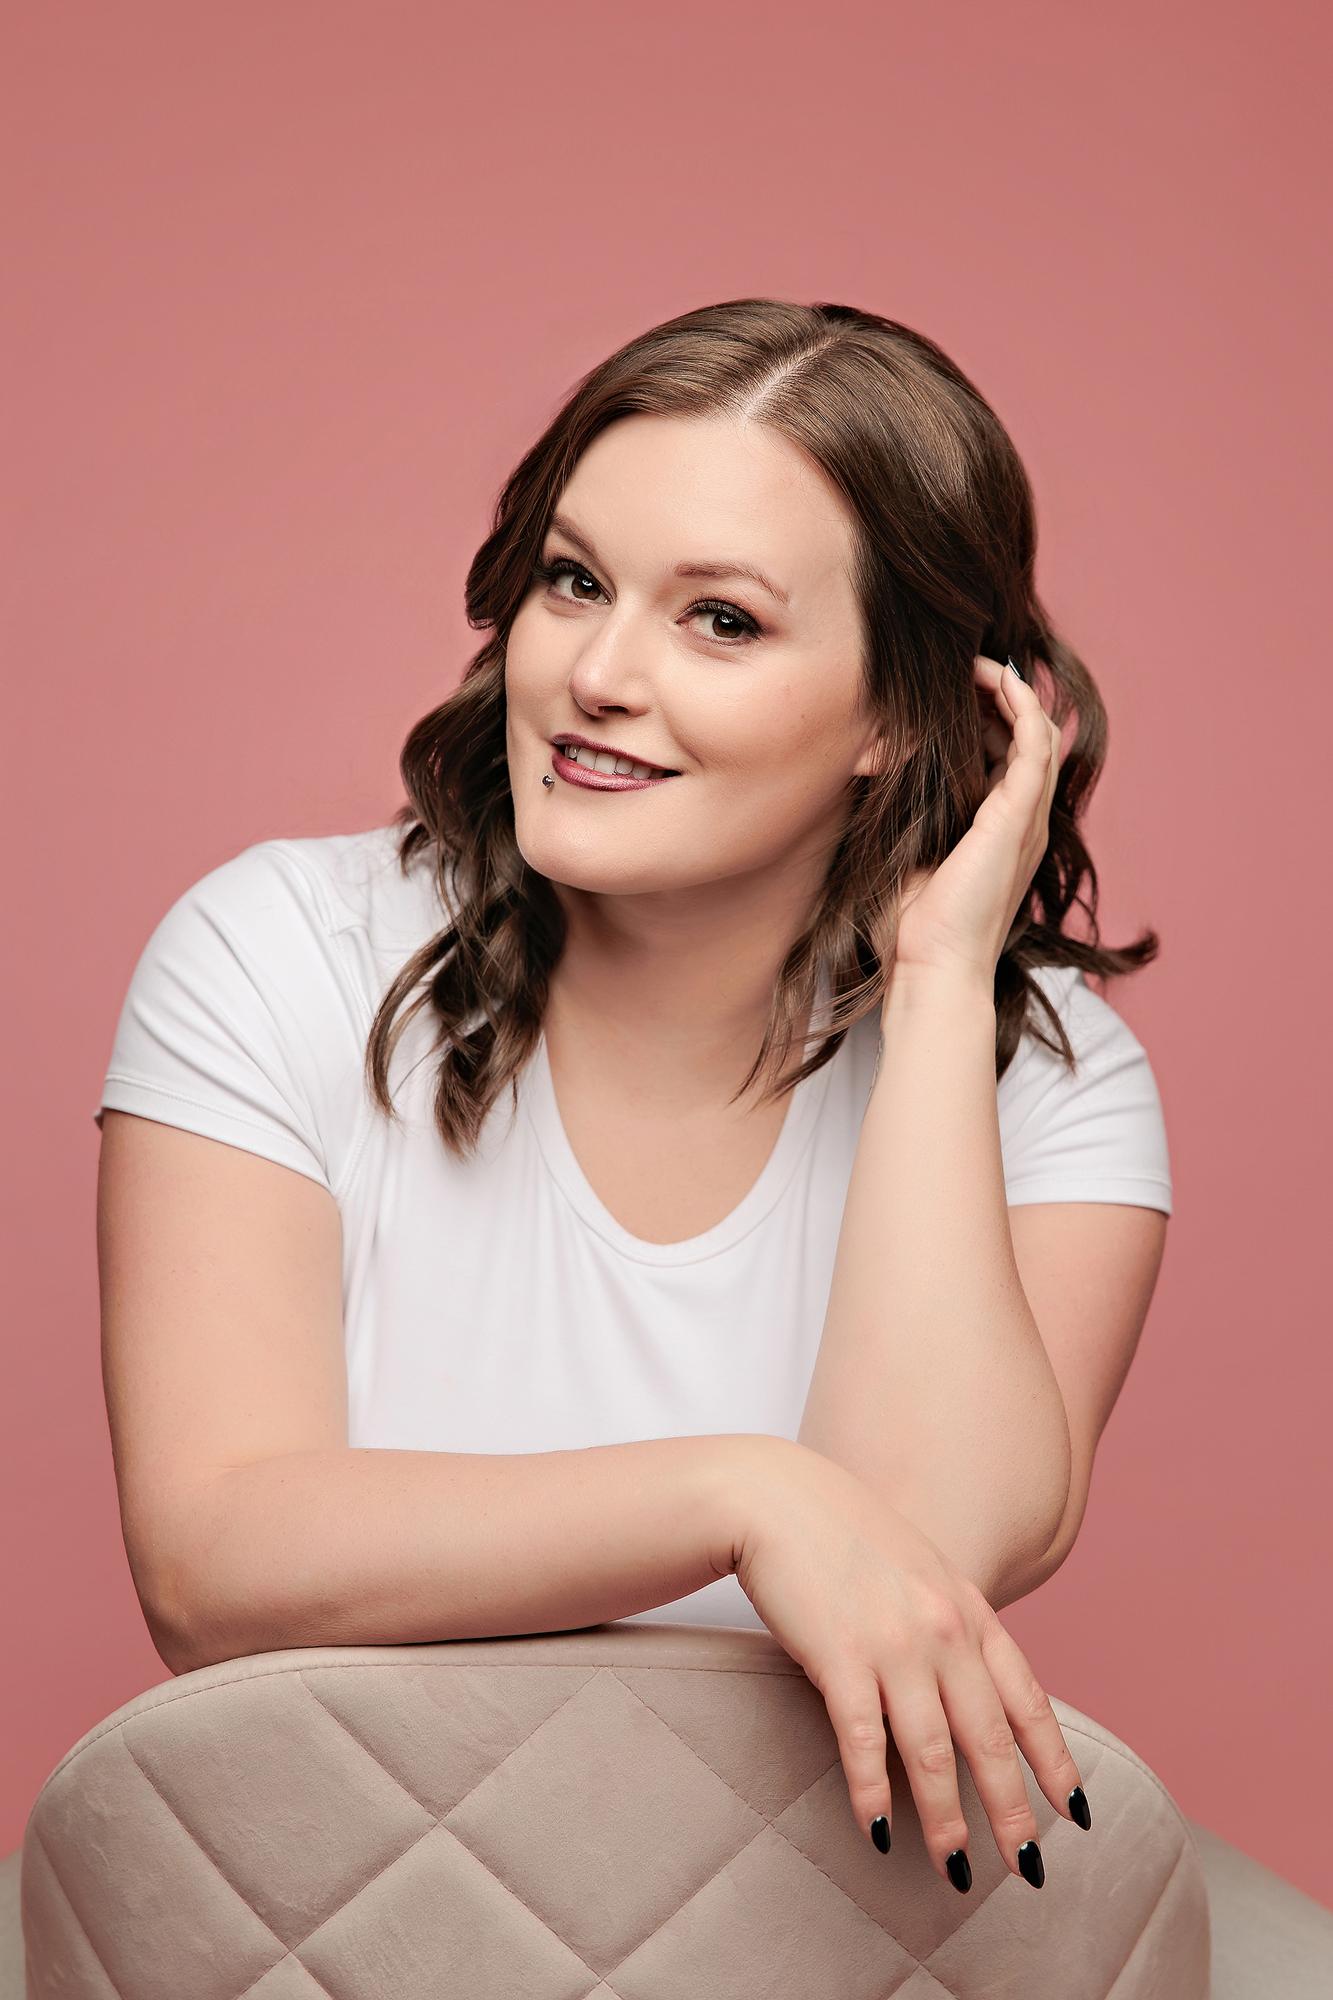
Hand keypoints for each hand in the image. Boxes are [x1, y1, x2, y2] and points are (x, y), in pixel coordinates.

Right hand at [733, 1440, 1084, 1887]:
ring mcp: (893, 1643)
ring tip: (958, 1873)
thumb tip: (968, 1684)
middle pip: (990, 1738)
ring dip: (948, 1822)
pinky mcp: (839, 1656)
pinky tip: (879, 1834)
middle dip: (1013, 1812)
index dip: (1055, 1761)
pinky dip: (874, 1794)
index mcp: (968, 1609)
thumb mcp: (918, 1569)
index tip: (1075, 1814)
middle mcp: (942, 1630)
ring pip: (933, 1753)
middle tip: (1028, 1871)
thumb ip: (948, 1621)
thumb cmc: (842, 1533)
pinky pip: (865, 1742)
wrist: (776, 1496)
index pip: (1027, 1699)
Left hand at [892, 655, 1064, 985]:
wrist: (931, 966)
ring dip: (1013, 692)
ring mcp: (1026, 819)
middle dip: (1002, 698)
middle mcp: (1022, 823)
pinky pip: (1035, 743)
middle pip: (1029, 739)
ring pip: (1039, 733)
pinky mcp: (1019, 816)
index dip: (988, 720)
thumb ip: (898, 814)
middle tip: (967, 668)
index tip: (953, 693)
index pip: (1008, 759)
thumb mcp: (902, 853)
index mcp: (1000, 833)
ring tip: (982, 663)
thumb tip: (859, 770)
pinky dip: (1022, 705)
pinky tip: (999, 677)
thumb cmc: (910, 927)